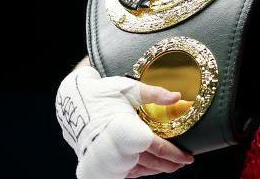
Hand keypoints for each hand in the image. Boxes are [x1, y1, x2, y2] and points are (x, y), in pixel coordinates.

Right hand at [56, 66, 194, 178]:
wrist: (72, 101)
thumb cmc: (103, 93)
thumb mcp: (130, 88)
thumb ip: (155, 94)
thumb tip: (179, 97)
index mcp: (126, 130)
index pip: (157, 148)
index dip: (175, 155)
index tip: (188, 158)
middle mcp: (116, 148)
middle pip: (150, 163)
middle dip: (169, 165)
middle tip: (183, 163)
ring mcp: (106, 158)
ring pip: (138, 171)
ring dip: (155, 170)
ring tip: (169, 166)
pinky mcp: (98, 163)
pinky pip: (123, 173)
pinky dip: (138, 172)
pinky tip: (146, 168)